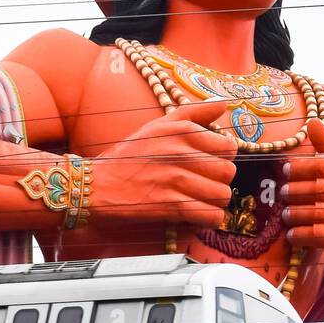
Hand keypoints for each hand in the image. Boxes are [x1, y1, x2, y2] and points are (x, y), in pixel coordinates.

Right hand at [93, 101, 235, 229]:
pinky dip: (208, 219)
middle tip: (203, 185)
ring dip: (214, 202)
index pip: (229, 147)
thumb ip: (194, 113)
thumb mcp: (158, 125)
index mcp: (182, 131)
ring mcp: (175, 179)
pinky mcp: (170, 205)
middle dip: (219, 181)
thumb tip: (223, 103)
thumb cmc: (128, 156)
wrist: (94, 185)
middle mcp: (181, 152)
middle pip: (228, 172)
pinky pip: (210, 215)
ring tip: (198, 200)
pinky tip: (196, 214)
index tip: (208, 164)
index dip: (222, 158)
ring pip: (222, 196)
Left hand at [281, 119, 323, 288]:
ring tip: (285, 216)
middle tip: (282, 195)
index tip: (285, 172)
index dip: (301, 168)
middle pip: (321, 189)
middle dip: (296, 192)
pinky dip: (304, 236)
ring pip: (321, 213)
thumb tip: (312, 122)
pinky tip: (293, 235)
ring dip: (296, 215)